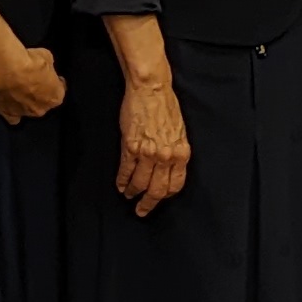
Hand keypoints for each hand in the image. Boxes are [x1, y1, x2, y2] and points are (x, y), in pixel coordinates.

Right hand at [0, 40, 66, 126]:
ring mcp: (24, 113)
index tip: (51, 76)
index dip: (55, 82)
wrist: (6, 69)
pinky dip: (12, 111)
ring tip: (19, 90)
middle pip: (44, 103)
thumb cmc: (31, 62)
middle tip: (33, 82)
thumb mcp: (47, 57)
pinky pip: (12, 117)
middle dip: (41, 94)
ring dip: (26, 102)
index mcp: (55, 98)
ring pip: (28, 110)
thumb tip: (44, 67)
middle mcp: (42, 109)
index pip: (59, 91)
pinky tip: (9, 103)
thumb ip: (47, 67)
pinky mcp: (7, 113)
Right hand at [117, 73, 189, 215]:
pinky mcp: (130, 147)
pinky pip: (126, 171)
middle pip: (158, 189)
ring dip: (133, 192)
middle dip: (149, 203)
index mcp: (181, 153)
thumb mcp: (179, 132)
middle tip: (142, 211)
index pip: (176, 184)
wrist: (151, 90)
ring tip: (129, 196)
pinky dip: (122, 181)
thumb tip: (169, 167)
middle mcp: (166, 156)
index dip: (166, 195)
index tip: (160, 199)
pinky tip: (120, 185)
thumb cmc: (166, 106)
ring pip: (140, 183)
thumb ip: (175, 151)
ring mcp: (147, 153)